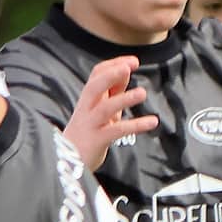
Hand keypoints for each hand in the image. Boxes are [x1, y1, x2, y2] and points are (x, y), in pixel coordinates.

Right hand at [64, 56, 157, 171]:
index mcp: (88, 97)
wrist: (69, 160)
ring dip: (124, 99)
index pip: (97, 74)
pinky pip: (116, 131)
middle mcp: (87, 108)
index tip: (133, 61)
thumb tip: (126, 71)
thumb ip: (113, 91)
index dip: (114, 65)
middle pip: (95, 86)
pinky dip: (136, 125)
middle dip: (111, 74)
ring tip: (143, 93)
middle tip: (129, 67)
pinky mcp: (97, 141)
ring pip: (105, 108)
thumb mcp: (101, 108)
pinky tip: (152, 122)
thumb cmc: (88, 131)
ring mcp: (91, 124)